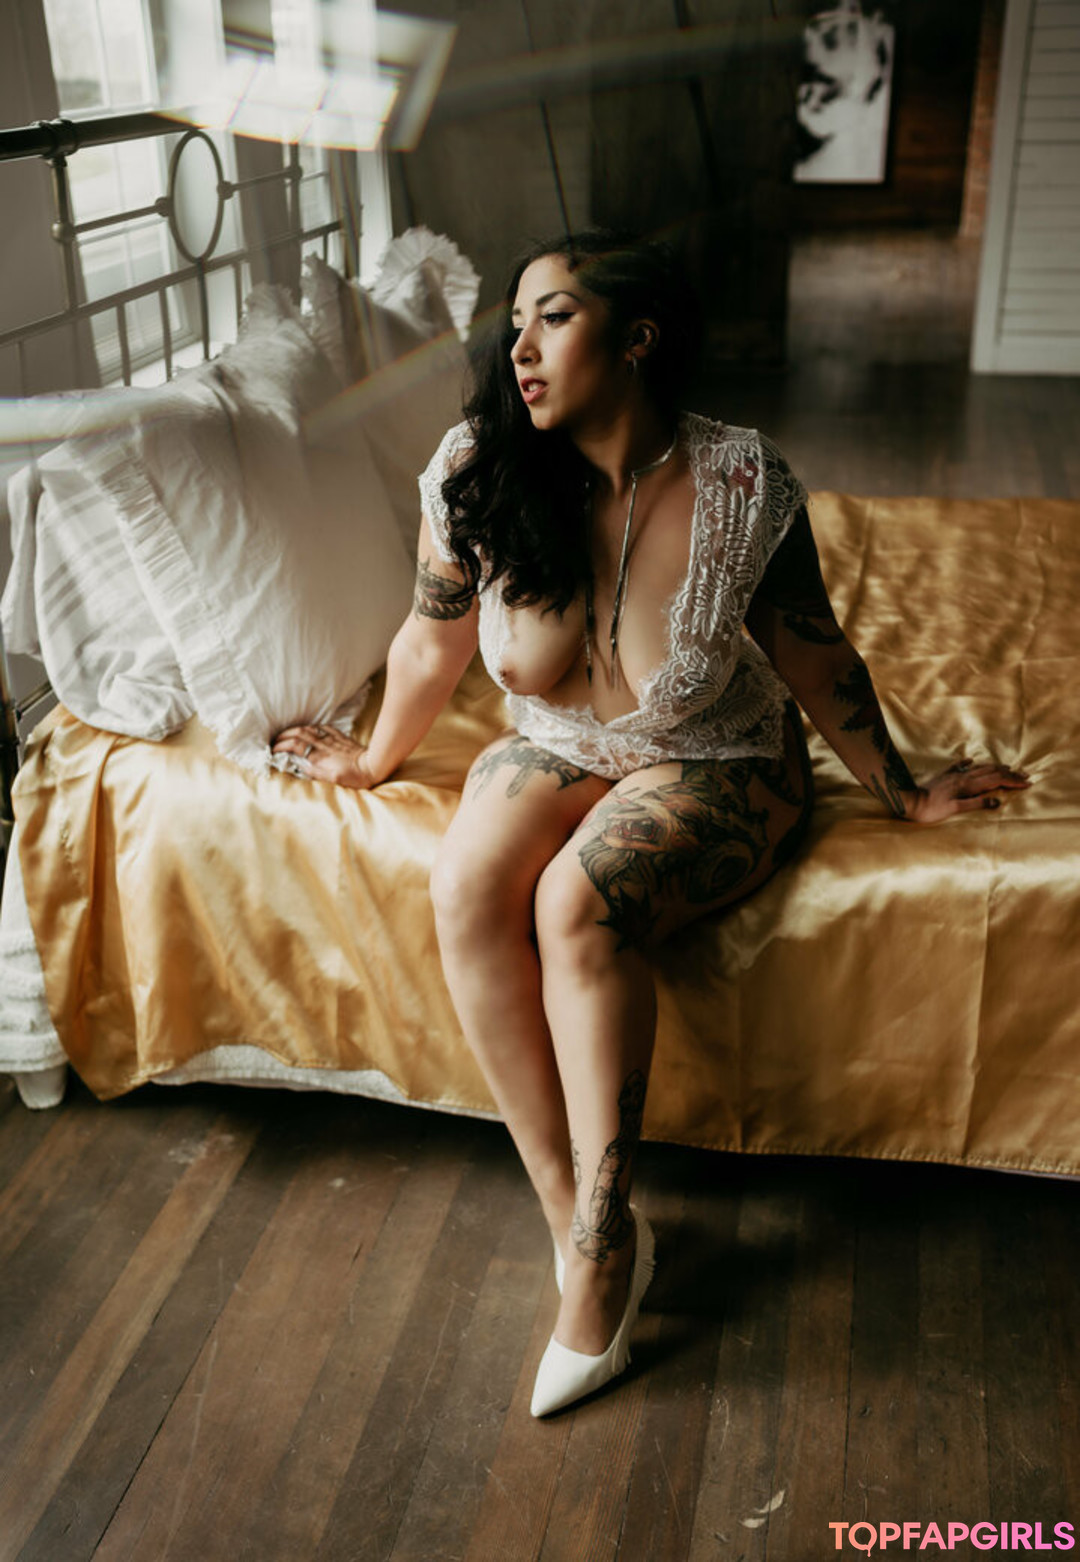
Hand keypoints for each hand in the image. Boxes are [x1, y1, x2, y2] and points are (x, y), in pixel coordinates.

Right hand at [271, 723, 378, 788]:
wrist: (373, 766)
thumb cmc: (354, 777)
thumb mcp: (333, 781)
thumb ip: (315, 773)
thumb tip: (299, 765)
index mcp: (319, 757)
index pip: (294, 746)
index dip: (281, 746)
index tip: (273, 750)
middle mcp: (323, 745)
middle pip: (298, 734)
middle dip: (284, 735)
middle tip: (276, 740)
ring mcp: (331, 739)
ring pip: (309, 729)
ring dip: (295, 729)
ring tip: (287, 734)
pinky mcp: (340, 736)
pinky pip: (323, 728)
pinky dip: (313, 728)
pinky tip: (309, 729)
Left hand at [902, 759, 1030, 823]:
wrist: (910, 801)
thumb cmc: (932, 809)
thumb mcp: (955, 809)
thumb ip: (976, 804)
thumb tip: (997, 801)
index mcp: (968, 785)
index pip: (996, 780)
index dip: (1013, 781)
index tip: (1027, 783)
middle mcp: (963, 776)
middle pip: (991, 772)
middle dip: (1010, 773)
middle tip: (1025, 775)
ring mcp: (954, 774)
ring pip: (979, 768)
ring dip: (995, 767)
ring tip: (1007, 768)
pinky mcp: (944, 776)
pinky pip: (960, 766)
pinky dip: (970, 764)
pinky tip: (971, 761)